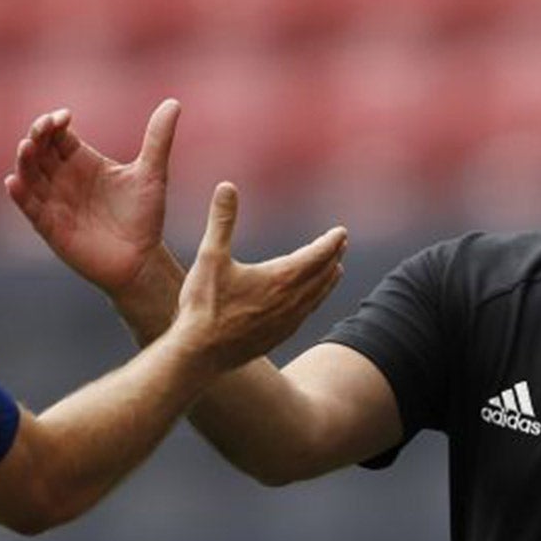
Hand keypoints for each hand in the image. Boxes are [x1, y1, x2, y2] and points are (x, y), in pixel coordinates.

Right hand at [5, 100, 177, 296]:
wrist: (142, 260)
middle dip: (36, 136)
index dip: (54, 122)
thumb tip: (173, 103)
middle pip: (39, 149)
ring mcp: (53, 201)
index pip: (57, 134)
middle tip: (43, 129)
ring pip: (29, 174)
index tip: (64, 117)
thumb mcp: (152, 173)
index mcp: (82, 160)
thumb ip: (158, 139)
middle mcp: (63, 177)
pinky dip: (19, 194)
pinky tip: (14, 182)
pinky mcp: (49, 226)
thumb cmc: (144, 216)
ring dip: (24, 161)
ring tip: (27, 148)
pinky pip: (29, 207)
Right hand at [171, 183, 346, 372]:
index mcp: (281, 277)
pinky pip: (305, 315)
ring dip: (327, 281)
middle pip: (322, 275)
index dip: (330, 242)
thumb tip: (226, 186)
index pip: (317, 255)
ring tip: (335, 271)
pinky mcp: (277, 338)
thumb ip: (222, 220)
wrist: (200, 354)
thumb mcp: (211, 256)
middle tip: (341, 245)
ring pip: (316, 297)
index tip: (341, 232)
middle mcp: (291, 300)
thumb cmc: (204, 305)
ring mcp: (286, 322)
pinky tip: (308, 303)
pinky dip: (314, 302)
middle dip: (332, 257)